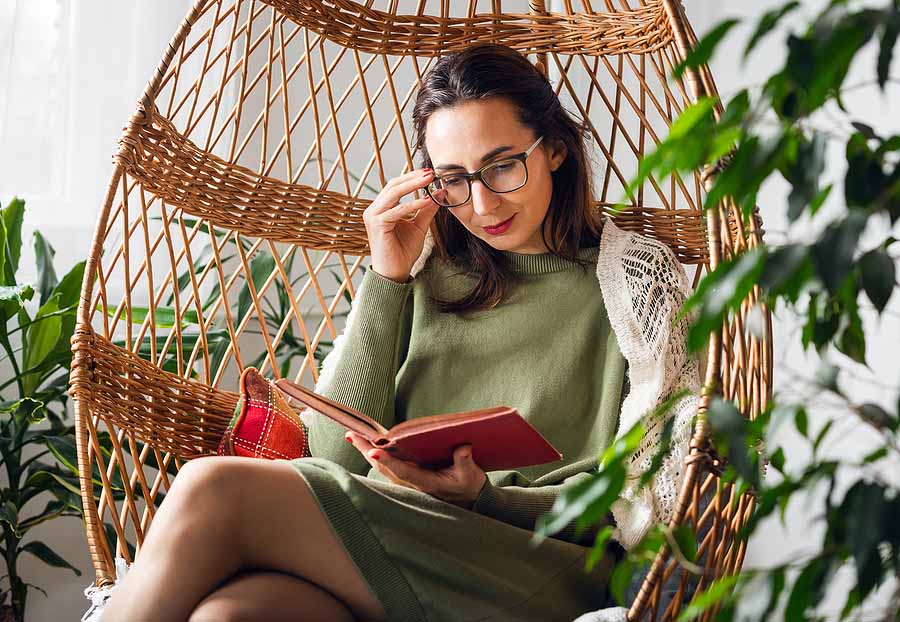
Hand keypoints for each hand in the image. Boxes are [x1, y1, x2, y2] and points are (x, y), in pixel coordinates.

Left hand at [345, 431, 486, 508]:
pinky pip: (388, 465)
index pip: (403, 471)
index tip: (373, 451)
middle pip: (385, 468)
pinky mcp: (409, 477)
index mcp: (427, 483)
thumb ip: (465, 462)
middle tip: (351, 435)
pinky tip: (369, 442)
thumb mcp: (471, 475)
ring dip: (367, 451)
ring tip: (353, 435)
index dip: (388, 461)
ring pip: (384, 467)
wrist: (469, 499)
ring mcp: (409, 481)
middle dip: (367, 451)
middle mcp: (413, 483)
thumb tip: (462, 447)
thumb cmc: (469, 486)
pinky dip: (376, 454)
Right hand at [362, 168, 440, 282]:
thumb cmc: (403, 252)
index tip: (430, 173)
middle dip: (413, 177)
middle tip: (432, 172)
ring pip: (393, 193)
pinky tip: (427, 201)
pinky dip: (413, 204)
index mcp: (381, 208)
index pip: (395, 186)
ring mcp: (373, 216)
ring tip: (430, 180)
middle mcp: (373, 210)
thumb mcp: (419, 227)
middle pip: (393, 185)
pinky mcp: (377, 225)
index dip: (412, 177)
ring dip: (413, 185)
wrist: (394, 274)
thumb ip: (426, 209)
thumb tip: (439, 192)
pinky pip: (397, 210)